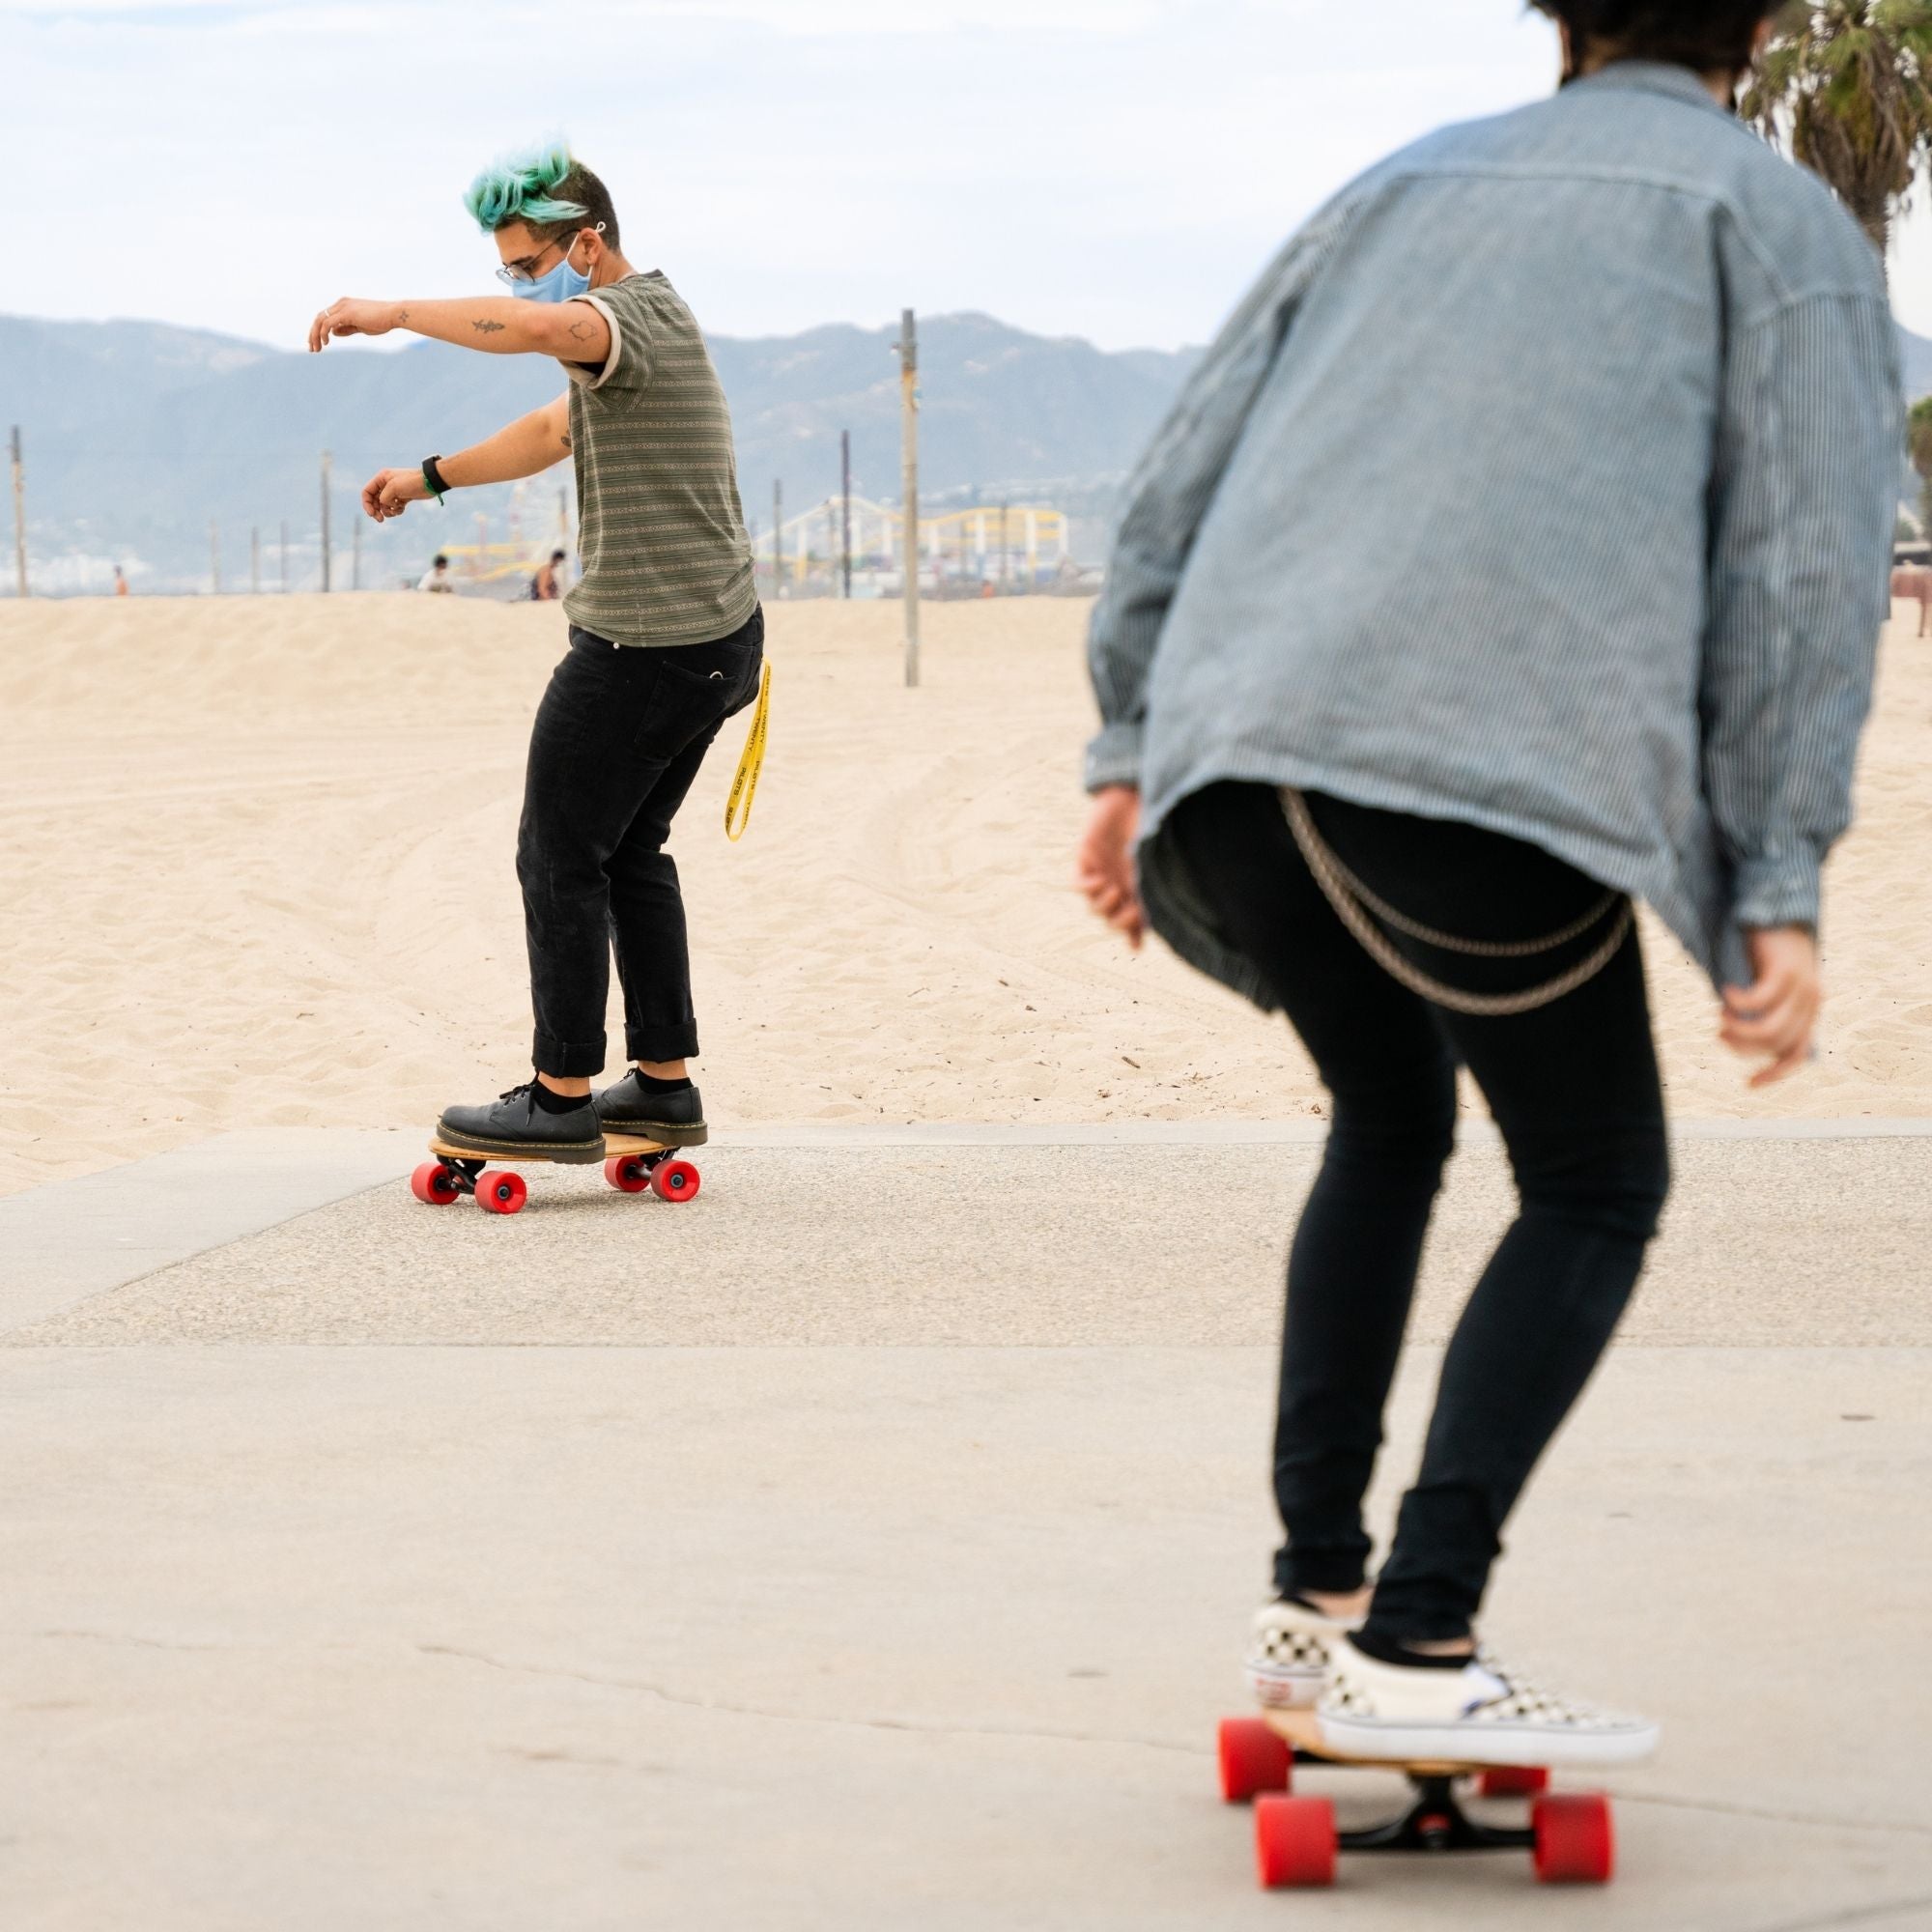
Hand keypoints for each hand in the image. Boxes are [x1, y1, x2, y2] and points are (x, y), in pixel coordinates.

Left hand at [309, 298, 397, 351]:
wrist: (393, 314)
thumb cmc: (381, 321)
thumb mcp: (360, 326)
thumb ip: (346, 328)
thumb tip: (333, 332)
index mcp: (344, 305)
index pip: (325, 317)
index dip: (318, 331)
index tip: (317, 344)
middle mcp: (340, 304)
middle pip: (319, 318)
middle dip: (313, 334)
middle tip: (312, 349)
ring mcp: (342, 307)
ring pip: (320, 320)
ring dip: (315, 335)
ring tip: (316, 349)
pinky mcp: (345, 313)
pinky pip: (327, 323)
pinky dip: (323, 333)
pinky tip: (325, 342)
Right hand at [362, 466, 428, 521]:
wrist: (430, 483)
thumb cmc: (411, 482)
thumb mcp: (393, 488)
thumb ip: (384, 498)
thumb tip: (383, 506)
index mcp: (381, 478)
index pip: (367, 492)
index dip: (367, 504)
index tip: (372, 514)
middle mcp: (386, 484)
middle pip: (374, 500)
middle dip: (376, 511)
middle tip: (381, 520)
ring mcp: (394, 491)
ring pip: (384, 505)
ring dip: (388, 511)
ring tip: (396, 511)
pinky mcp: (402, 498)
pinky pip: (394, 507)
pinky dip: (396, 511)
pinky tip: (402, 509)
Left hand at [1077, 784, 1145, 948]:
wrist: (1135, 791)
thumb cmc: (1154, 820)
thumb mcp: (1158, 858)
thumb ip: (1160, 885)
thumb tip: (1163, 919)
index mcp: (1141, 885)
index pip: (1135, 920)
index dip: (1134, 935)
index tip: (1137, 945)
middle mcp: (1121, 882)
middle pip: (1114, 918)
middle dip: (1121, 922)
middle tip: (1131, 913)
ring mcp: (1103, 872)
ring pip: (1096, 906)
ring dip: (1105, 906)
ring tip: (1115, 892)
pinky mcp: (1086, 858)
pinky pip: (1079, 884)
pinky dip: (1089, 889)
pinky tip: (1102, 882)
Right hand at [1721, 926, 1821, 1087]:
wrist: (1774, 909)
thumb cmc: (1762, 950)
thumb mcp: (1762, 986)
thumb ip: (1759, 1012)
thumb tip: (1738, 1041)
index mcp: (1808, 1010)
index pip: (1795, 1054)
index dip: (1773, 1073)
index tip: (1748, 1085)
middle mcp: (1811, 1001)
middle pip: (1776, 1044)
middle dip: (1743, 1047)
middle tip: (1719, 1033)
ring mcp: (1803, 986)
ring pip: (1770, 1029)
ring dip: (1740, 1031)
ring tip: (1719, 1019)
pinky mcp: (1787, 970)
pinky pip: (1761, 1000)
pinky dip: (1739, 1002)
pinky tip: (1725, 991)